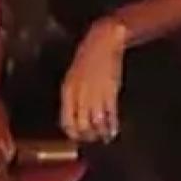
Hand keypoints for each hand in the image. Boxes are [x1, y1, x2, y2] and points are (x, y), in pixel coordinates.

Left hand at [60, 18, 126, 141]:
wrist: (103, 41)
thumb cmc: (88, 58)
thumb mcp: (74, 77)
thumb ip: (73, 96)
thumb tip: (75, 116)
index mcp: (68, 90)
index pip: (66, 120)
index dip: (72, 132)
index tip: (78, 138)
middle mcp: (80, 94)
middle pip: (81, 124)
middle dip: (87, 136)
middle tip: (93, 139)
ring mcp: (95, 93)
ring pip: (96, 121)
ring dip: (100, 132)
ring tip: (104, 137)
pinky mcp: (110, 91)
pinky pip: (110, 113)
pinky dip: (112, 124)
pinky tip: (114, 129)